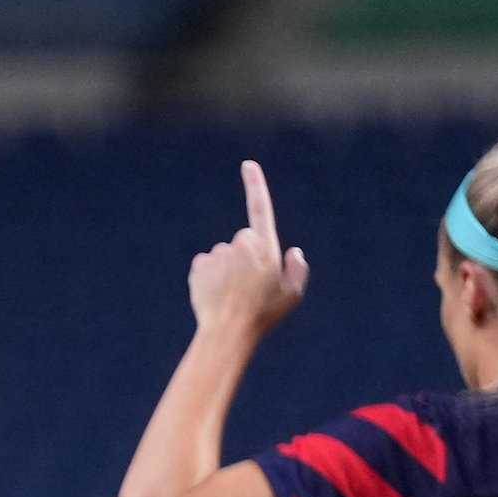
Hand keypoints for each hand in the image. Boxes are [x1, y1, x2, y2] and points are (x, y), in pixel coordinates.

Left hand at [188, 162, 309, 334]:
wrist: (228, 330)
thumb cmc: (264, 315)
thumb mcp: (292, 295)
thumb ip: (298, 270)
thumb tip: (293, 252)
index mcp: (266, 247)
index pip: (260, 208)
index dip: (255, 185)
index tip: (247, 166)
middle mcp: (240, 244)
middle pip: (244, 242)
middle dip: (246, 257)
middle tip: (249, 286)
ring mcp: (217, 254)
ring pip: (223, 256)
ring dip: (227, 271)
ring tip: (232, 295)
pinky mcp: (199, 266)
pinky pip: (206, 268)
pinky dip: (210, 279)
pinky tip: (216, 296)